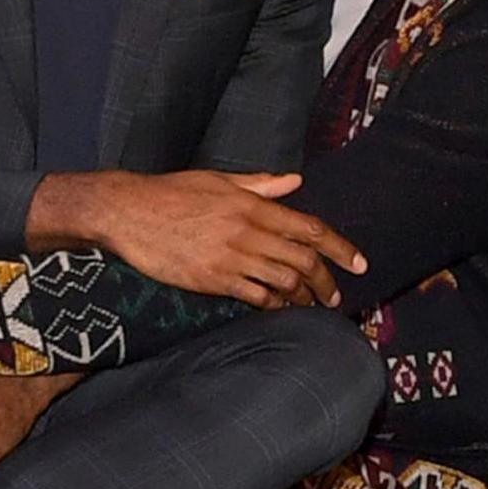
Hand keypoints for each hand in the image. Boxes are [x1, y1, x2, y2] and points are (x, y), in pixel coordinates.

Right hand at [32, 169, 367, 309]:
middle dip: (327, 280)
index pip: (310, 228)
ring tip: (313, 305)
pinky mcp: (211, 280)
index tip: (359, 264)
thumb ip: (261, 184)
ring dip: (304, 296)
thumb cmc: (172, 192)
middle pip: (303, 260)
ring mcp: (230, 258)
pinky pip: (254, 296)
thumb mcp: (219, 180)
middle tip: (336, 295)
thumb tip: (295, 181)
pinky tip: (280, 308)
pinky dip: (273, 304)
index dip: (341, 248)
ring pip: (283, 281)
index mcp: (253, 205)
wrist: (128, 212)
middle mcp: (247, 231)